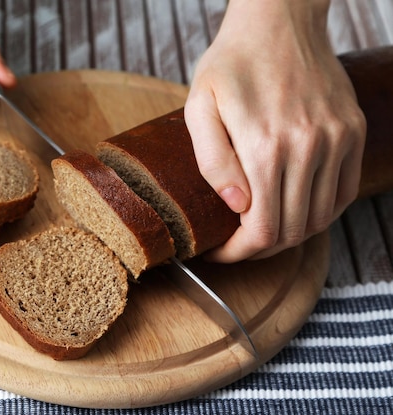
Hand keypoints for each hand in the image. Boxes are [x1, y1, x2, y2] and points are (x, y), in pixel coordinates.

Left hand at [184, 0, 365, 261]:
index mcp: (265, 146)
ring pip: (320, 217)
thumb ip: (213, 161)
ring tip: (263, 230)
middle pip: (292, 230)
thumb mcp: (200, 106)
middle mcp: (308, 147)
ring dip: (291, 234)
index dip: (239, 252)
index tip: (220, 252)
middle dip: (260, 249)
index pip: (261, 228)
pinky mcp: (352, 130)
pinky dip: (321, 212)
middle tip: (238, 245)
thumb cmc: (230, 63)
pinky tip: (297, 211)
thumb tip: (238, 206)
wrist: (279, 19)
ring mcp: (337, 138)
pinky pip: (345, 191)